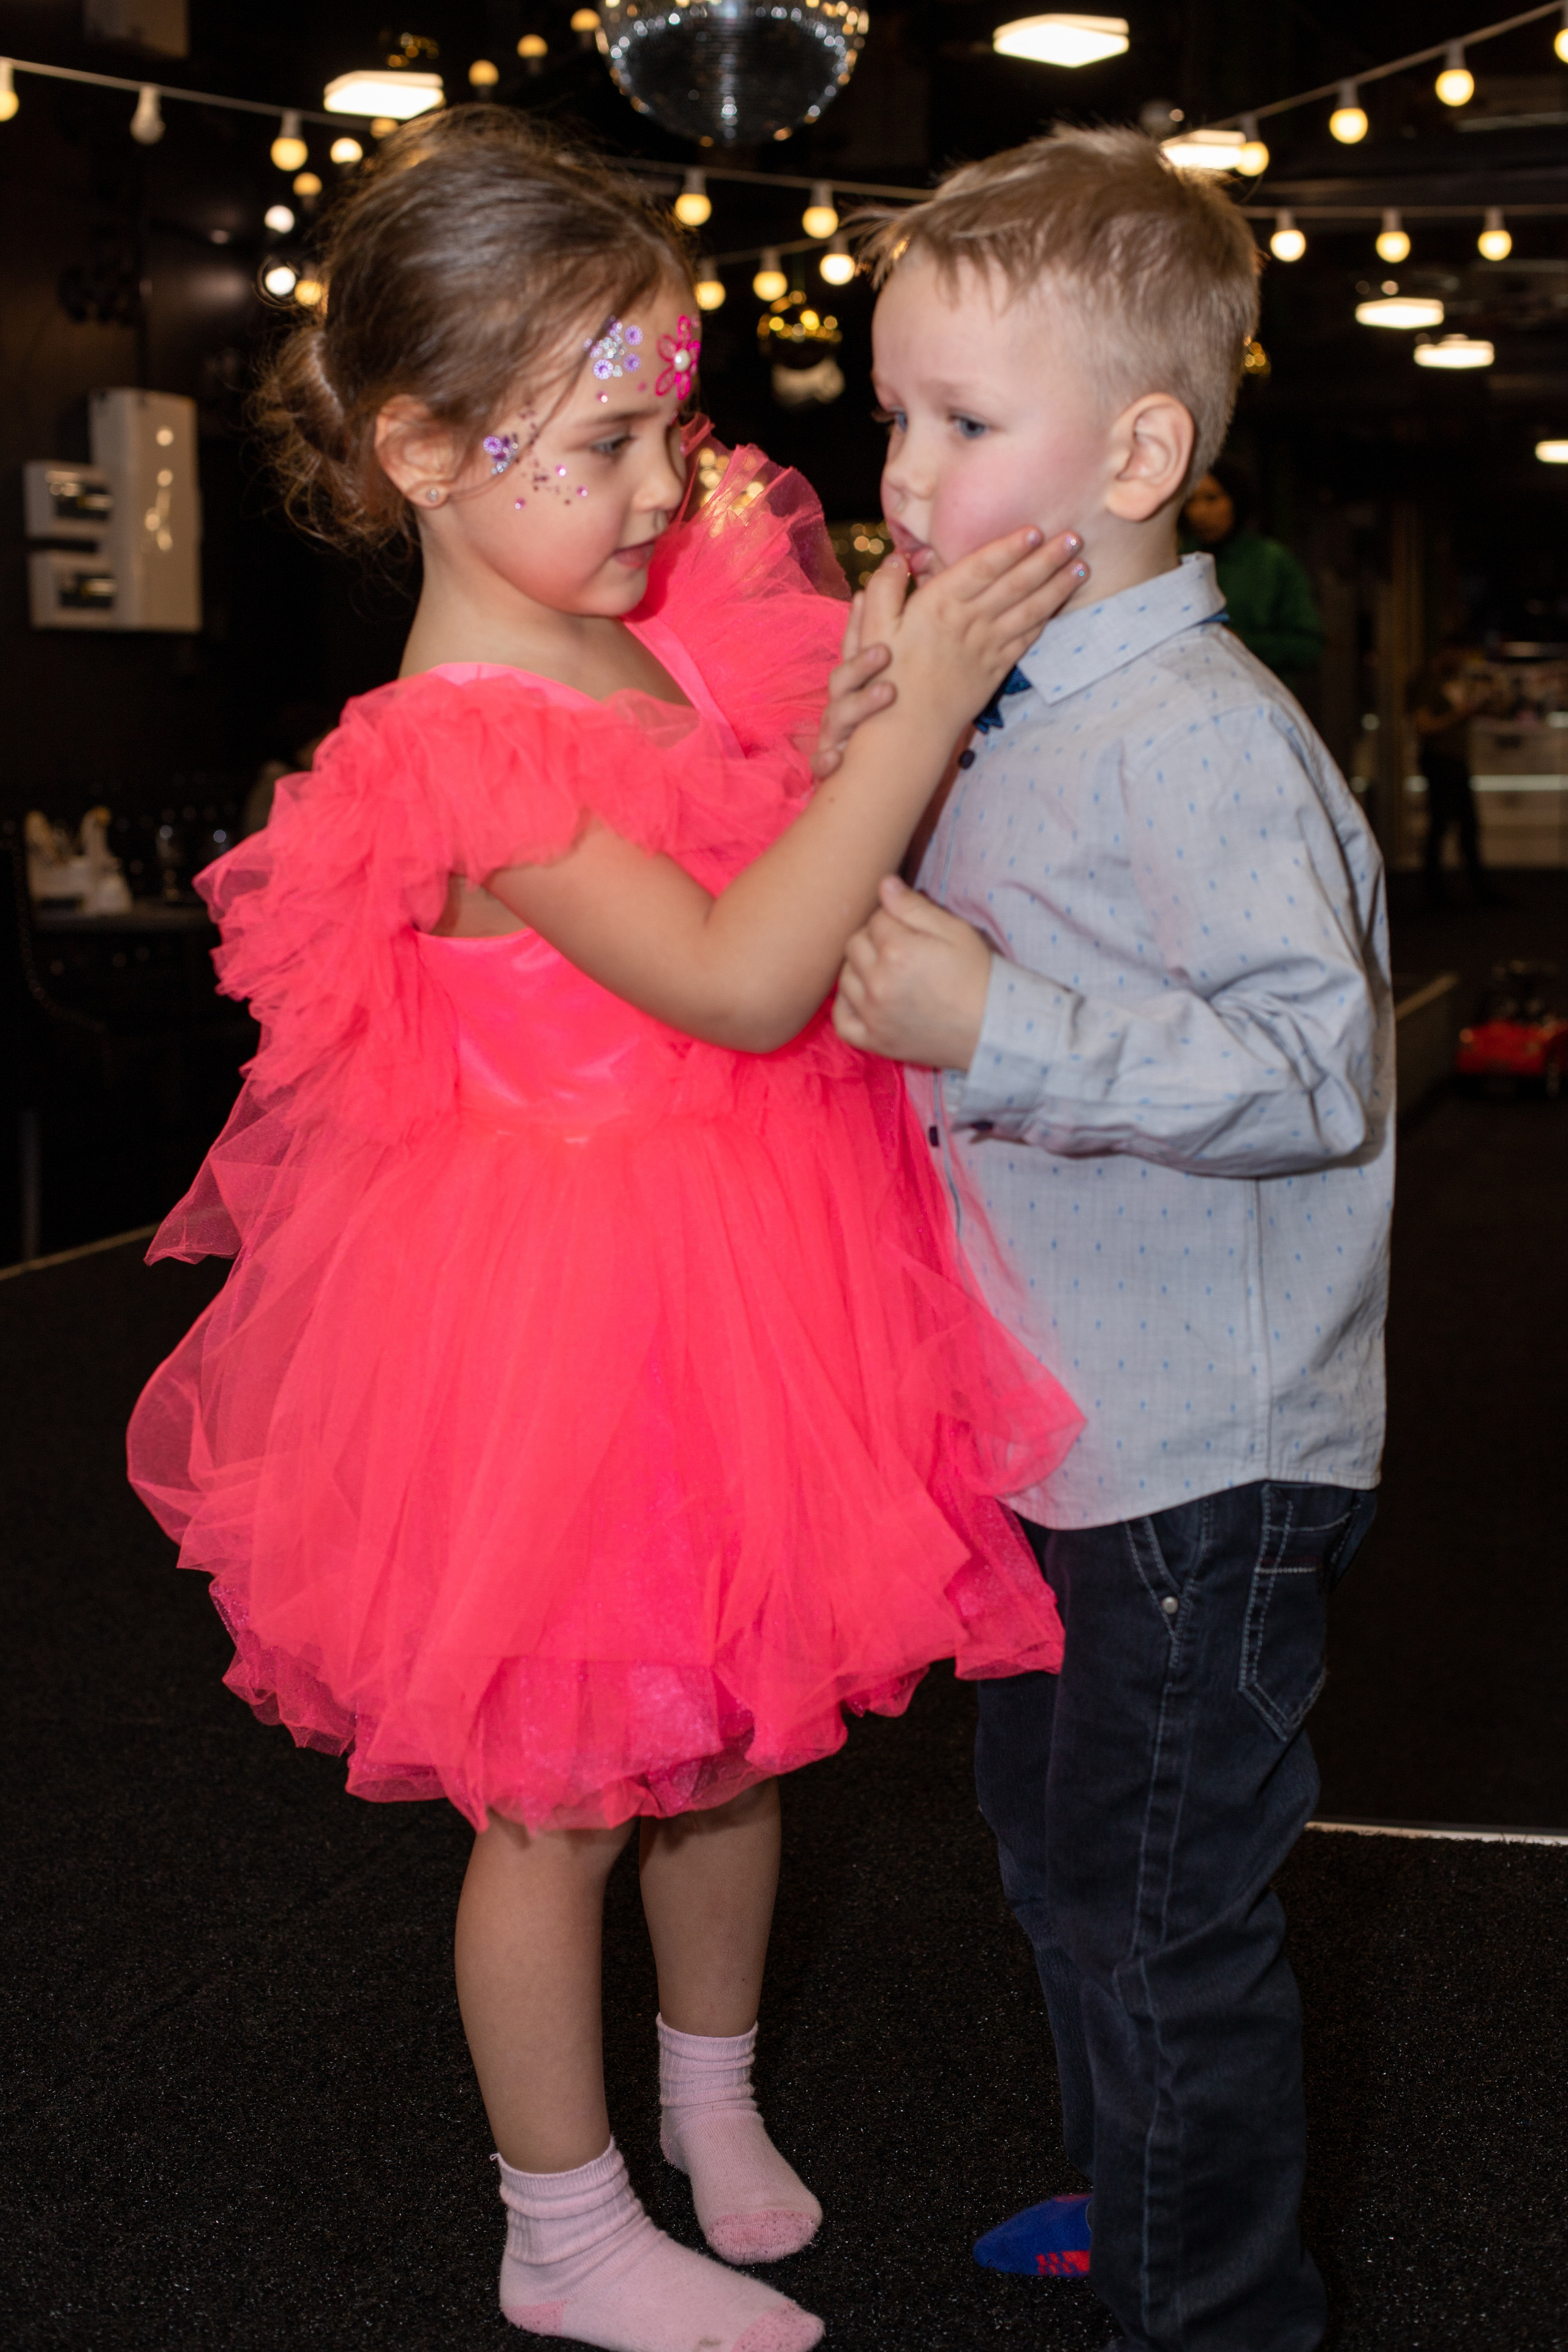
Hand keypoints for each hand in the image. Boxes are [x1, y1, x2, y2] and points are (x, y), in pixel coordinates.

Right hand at [812, 591, 895, 782]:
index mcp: (856, 682)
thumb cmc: (883, 727)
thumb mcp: (888, 685)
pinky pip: (821, 761)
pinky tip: (836, 760)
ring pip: (838, 714)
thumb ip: (894, 646)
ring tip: (887, 694)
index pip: (852, 646)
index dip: (856, 622)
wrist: (869, 782)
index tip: (865, 597)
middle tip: (885, 651)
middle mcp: (843, 702)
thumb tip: (907, 595)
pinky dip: (826, 760)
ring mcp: (835, 731)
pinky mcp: (828, 762)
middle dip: (861, 663)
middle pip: (844, 677)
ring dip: (859, 705)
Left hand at [833, 875, 992, 1068]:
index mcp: (898, 951)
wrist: (991, 1027)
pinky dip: (847, 1005)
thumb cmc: (976, 975)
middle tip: (901, 949)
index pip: (875, 919)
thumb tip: (883, 884)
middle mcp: (879, 983)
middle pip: (854, 944)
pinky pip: (840, 1018)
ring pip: (845, 976)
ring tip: (888, 973)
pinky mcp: (874, 1040)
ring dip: (860, 969)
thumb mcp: (954, 931)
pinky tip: (865, 998)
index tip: (912, 930)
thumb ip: (914, 906)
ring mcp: (873, 1015)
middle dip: (874, 940)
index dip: (893, 918)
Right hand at [861, 526, 1085, 740]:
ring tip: (1082, 566)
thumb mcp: (873, 629)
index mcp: (938, 605)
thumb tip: (897, 558)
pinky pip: (1026, 640)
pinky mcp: (995, 669)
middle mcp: (969, 623)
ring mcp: (986, 648)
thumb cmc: (887, 676)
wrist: (908, 731)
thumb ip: (884, 589)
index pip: (981, 568)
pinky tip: (1059, 604)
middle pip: (1015, 585)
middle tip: (1075, 537)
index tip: (1034, 529)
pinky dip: (1045, 620)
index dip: (1010, 547)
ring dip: (1058, 587)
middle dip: (1047, 559)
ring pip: (1029, 611)